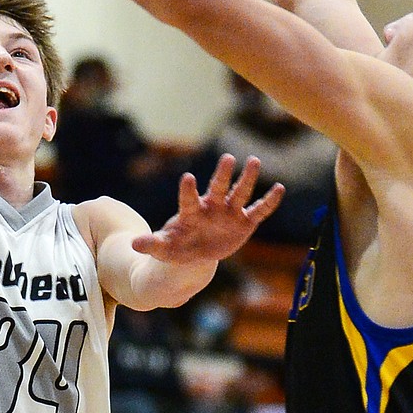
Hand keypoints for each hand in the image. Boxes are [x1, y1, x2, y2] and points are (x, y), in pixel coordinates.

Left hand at [132, 155, 283, 263]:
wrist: (195, 254)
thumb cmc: (177, 247)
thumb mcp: (163, 248)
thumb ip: (151, 244)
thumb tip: (133, 244)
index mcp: (191, 212)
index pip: (189, 199)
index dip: (188, 190)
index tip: (187, 178)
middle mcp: (212, 207)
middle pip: (218, 188)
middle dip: (222, 174)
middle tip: (228, 158)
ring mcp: (229, 212)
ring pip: (239, 193)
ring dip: (247, 178)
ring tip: (254, 160)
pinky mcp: (244, 222)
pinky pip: (259, 211)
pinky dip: (269, 202)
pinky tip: (279, 188)